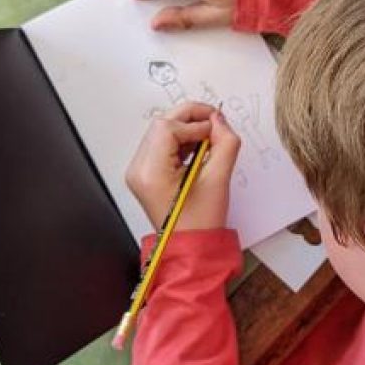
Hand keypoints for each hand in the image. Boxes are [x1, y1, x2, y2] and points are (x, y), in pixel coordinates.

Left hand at [126, 102, 240, 231]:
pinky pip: (161, 144)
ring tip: (208, 137)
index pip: (168, 129)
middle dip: (190, 118)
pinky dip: (180, 140)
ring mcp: (139, 171)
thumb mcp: (218, 179)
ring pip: (161, 131)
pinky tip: (198, 146)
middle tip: (214, 121)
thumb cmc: (201, 223)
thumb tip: (220, 120)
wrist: (190, 246)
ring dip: (186, 128)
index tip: (216, 127)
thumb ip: (225, 144)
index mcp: (151, 173)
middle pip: (161, 125)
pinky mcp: (146, 172)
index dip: (195, 122)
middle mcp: (139, 170)